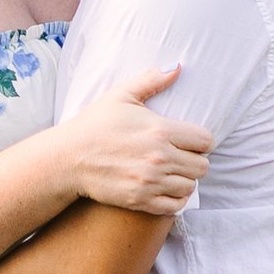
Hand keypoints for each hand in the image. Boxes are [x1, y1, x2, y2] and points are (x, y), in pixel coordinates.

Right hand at [57, 68, 212, 215]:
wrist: (68, 158)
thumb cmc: (94, 125)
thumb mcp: (121, 95)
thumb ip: (151, 81)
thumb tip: (177, 68)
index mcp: (160, 130)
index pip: (205, 141)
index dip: (200, 141)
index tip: (189, 142)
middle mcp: (159, 157)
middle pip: (202, 166)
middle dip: (194, 161)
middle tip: (180, 158)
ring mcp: (150, 181)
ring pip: (190, 186)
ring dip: (184, 180)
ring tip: (171, 173)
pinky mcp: (140, 201)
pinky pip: (175, 206)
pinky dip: (175, 199)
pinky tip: (165, 189)